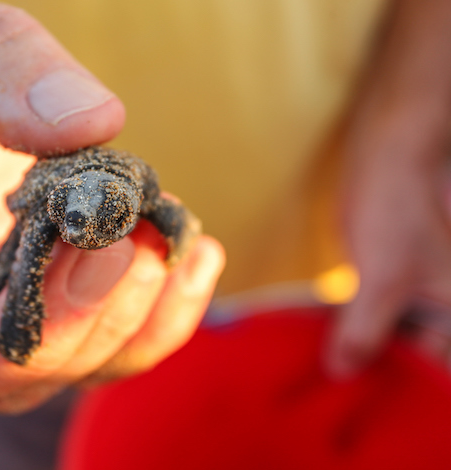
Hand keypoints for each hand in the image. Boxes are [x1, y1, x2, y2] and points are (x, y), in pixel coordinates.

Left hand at [328, 0, 450, 376]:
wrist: (390, 148)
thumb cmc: (399, 208)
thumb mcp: (381, 279)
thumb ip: (364, 332)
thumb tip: (341, 372)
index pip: (438, 367)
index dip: (403, 387)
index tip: (362, 399)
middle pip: (419, 350)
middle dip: (380, 364)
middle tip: (340, 380)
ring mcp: (429, 285)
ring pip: (399, 329)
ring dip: (367, 343)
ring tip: (331, 362)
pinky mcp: (403, 270)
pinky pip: (384, 306)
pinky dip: (361, 318)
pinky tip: (333, 332)